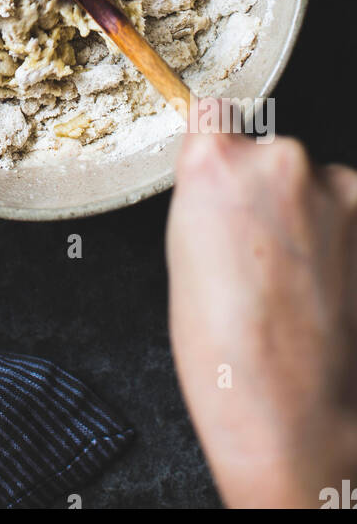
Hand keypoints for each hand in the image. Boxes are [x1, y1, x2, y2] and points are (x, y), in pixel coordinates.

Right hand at [167, 113, 356, 508]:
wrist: (291, 410)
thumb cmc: (223, 351)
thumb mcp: (184, 255)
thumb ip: (208, 199)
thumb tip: (226, 187)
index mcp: (213, 162)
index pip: (215, 113)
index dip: (218, 146)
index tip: (222, 168)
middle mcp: (276, 159)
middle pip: (269, 153)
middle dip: (267, 192)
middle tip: (258, 251)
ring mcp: (332, 187)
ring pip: (315, 186)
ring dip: (309, 217)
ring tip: (294, 280)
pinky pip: (348, 214)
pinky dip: (340, 242)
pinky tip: (323, 287)